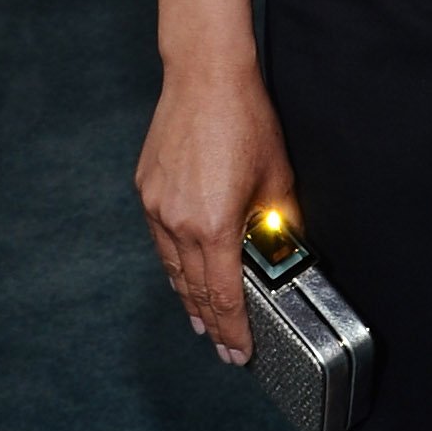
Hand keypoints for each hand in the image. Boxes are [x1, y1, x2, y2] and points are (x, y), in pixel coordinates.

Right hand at [135, 65, 297, 364]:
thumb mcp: (277, 177)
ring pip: (173, 269)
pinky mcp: (146, 191)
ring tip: (204, 322)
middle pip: (195, 290)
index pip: (225, 295)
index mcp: (215, 225)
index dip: (234, 330)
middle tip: (225, 350)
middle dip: (212, 324)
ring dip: (190, 298)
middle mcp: (179, 223)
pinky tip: (184, 274)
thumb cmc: (246, 121)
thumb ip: (278, 221)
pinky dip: (175, 264)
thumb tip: (284, 248)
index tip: (240, 353)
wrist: (204, 78)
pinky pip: (161, 241)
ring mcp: (157, 207)